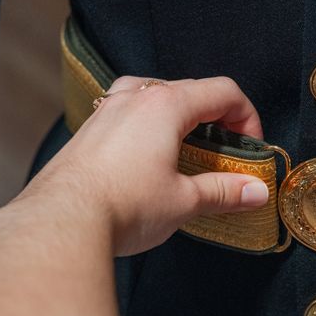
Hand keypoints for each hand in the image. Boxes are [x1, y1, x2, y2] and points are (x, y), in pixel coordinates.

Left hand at [0, 75, 267, 315]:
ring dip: (185, 121)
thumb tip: (256, 192)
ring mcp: (109, 110)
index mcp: (166, 105)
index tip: (250, 147)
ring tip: (191, 153)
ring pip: (159, 98)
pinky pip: (133, 113)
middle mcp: (136, 97)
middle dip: (218, 120)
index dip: (247, 117)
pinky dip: (155, 128)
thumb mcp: (184, 200)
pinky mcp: (92, 129)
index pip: (223, 92)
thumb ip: (225, 191)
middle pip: (193, 92)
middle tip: (226, 154)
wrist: (59, 223)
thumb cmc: (123, 205)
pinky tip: (155, 160)